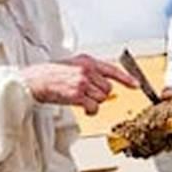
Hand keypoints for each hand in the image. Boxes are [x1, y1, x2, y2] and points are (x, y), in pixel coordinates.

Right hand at [20, 55, 140, 113]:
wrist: (35, 81)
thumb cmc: (50, 75)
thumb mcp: (72, 65)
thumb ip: (90, 71)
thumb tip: (104, 83)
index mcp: (87, 61)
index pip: (112, 69)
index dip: (126, 78)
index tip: (136, 85)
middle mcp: (87, 70)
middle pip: (108, 89)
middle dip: (99, 94)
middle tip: (85, 93)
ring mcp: (83, 82)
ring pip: (102, 99)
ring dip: (93, 102)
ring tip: (79, 98)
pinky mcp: (78, 95)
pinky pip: (94, 107)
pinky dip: (91, 111)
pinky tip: (83, 108)